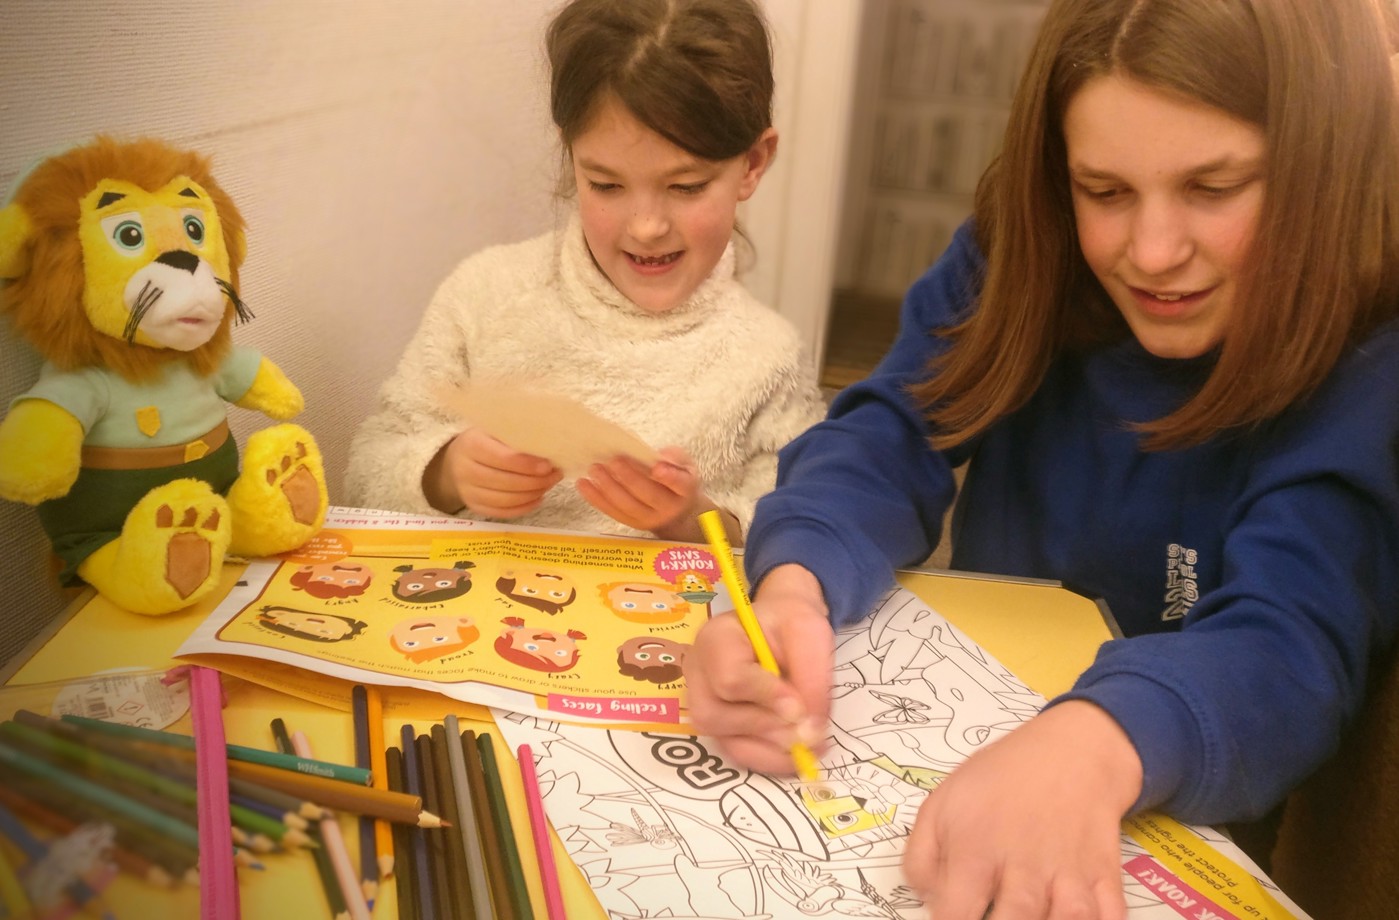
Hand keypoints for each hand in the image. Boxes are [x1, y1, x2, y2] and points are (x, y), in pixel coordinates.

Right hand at [423, 427, 562, 516]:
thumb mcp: (494, 429)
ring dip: (532, 494)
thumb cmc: (483, 440)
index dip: (527, 464)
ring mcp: (468, 491)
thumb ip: (516, 435)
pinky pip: (502, 512)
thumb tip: (549, 445)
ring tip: (548, 485)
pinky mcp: (473, 506)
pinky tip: (537, 498)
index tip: (548, 465)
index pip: (503, 458)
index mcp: (472, 445)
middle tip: (555, 475)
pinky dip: (523, 507)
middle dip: (535, 481)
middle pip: (506, 482)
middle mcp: (465, 470)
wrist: (455, 460)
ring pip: (505, 500)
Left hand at [576, 445, 707, 537]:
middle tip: (613, 461)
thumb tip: (660, 458)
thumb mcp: (684, 464)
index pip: (680, 484)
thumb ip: (674, 457)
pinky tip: (583, 484)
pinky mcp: (631, 523)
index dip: (669, 477)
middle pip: (648, 495)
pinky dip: (596, 498)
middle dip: (629, 478)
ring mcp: (649, 519)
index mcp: (684, 489)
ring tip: (595, 470)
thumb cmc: (676, 479)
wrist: (676, 511)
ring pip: (627, 505)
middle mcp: (668, 508)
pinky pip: (612, 512)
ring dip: (608, 488)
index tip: (657, 468)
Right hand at [684, 564, 833, 772]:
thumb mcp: (809, 634)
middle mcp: (699, 673)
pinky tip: (798, 752)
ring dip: (771, 750)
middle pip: (714, 714)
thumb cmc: (790, 625)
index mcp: (716, 638)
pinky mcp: (720, 727)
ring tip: (809, 745)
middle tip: (808, 731)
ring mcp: (704, 702)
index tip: (800, 708)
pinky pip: (737, 753)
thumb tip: (809, 729)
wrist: (782, 630)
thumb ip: (811, 677)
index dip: (765, 697)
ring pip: (724, 741)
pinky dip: (770, 759)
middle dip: (766, 728)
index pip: (728, 676)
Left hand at [905, 700, 1142, 919]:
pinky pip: (1110, 917)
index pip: (957, 913)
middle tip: (997, 917)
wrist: (1072, 751)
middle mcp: (1024, 867)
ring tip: (1033, 918)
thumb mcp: (942, 803)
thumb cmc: (1000, 779)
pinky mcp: (1106, 878)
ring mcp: (1070, 875)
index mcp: (977, 849)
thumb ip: (922, 859)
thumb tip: (928, 904)